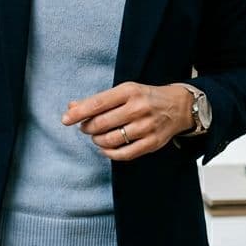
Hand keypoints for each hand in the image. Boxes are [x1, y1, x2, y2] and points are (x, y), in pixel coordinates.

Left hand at [62, 82, 193, 160]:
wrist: (179, 106)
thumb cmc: (145, 97)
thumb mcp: (124, 91)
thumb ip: (98, 100)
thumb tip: (71, 107)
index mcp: (129, 91)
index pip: (97, 103)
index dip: (78, 113)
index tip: (65, 119)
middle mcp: (138, 108)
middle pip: (101, 123)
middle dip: (87, 128)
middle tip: (86, 127)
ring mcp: (146, 127)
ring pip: (110, 140)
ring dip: (97, 140)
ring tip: (97, 136)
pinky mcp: (152, 143)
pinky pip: (124, 154)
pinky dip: (109, 153)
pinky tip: (106, 148)